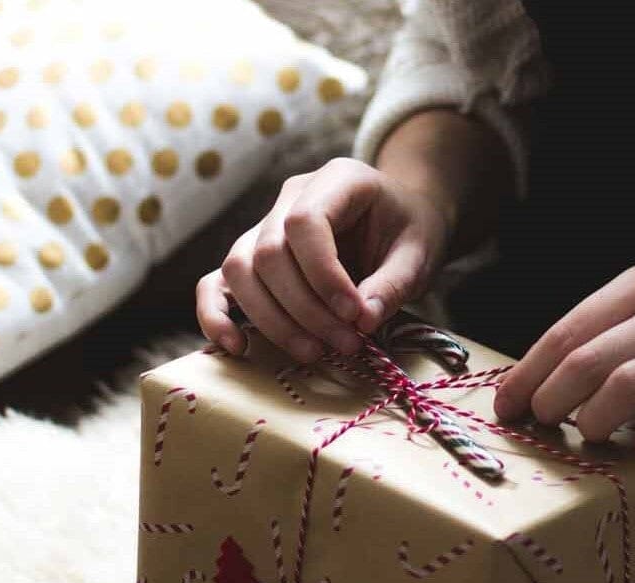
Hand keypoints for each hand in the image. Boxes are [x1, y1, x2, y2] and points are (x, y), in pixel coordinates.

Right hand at [195, 157, 452, 360]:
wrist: (399, 219)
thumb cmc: (409, 230)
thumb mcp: (419, 254)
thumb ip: (393, 284)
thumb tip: (362, 321)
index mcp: (337, 179)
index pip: (305, 223)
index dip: (324, 276)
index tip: (355, 315)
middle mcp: (290, 196)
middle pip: (269, 253)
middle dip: (305, 310)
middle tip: (347, 345)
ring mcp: (263, 224)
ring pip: (239, 270)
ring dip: (273, 321)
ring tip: (315, 352)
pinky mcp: (251, 256)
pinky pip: (216, 282)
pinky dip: (216, 315)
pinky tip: (236, 346)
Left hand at [494, 261, 634, 459]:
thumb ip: (604, 333)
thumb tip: (534, 382)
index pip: (569, 330)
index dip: (530, 373)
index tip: (507, 403)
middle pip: (589, 360)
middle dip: (552, 400)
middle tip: (544, 422)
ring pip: (627, 388)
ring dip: (596, 421)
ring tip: (591, 434)